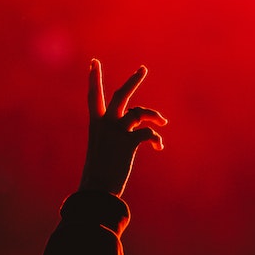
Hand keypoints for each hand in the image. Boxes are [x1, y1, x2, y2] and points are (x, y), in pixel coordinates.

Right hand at [79, 60, 165, 197]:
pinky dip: (156, 139)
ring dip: (153, 115)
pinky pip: (148, 134)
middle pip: (121, 95)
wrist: (97, 191)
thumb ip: (111, 139)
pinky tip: (158, 147)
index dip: (93, 79)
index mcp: (95, 124)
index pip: (93, 96)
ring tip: (162, 122)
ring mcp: (117, 131)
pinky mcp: (129, 142)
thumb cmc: (96, 177)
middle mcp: (105, 123)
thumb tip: (131, 137)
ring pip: (139, 112)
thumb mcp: (100, 152)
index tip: (94, 63)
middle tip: (143, 69)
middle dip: (133, 80)